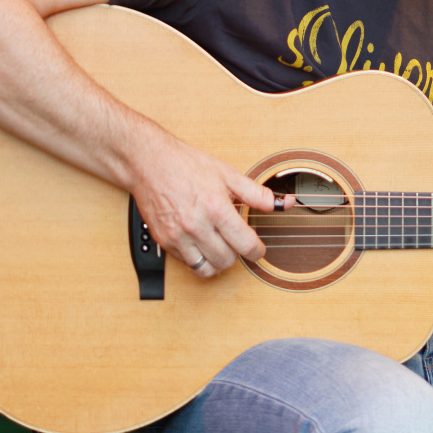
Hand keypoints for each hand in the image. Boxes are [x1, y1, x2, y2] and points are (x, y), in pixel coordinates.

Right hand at [130, 136, 290, 277]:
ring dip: (219, 262)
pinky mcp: (165, 241)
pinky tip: (203, 245)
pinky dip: (199, 260)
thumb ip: (256, 193)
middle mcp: (196, 226)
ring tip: (221, 246)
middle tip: (237, 241)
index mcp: (216, 208)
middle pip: (228, 260)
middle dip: (238, 254)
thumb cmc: (187, 165)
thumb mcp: (228, 174)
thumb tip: (282, 204)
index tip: (258, 249)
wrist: (150, 162)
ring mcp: (178, 236)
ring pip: (207, 269)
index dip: (258, 251)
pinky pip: (188, 264)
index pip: (246, 245)